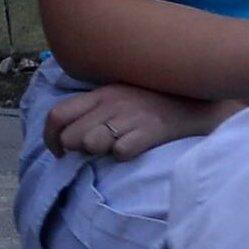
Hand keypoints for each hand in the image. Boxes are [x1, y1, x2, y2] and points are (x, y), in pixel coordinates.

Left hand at [47, 80, 231, 161]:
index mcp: (99, 94)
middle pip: (72, 137)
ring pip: (92, 145)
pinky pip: (121, 152)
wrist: (198, 100)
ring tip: (117, 144)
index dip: (50, 137)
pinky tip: (135, 147)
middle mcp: (110, 104)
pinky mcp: (150, 130)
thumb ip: (93, 108)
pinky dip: (125, 154)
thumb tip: (66, 133)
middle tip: (96, 147)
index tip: (57, 150)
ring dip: (101, 151)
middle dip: (78, 149)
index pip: (56, 115)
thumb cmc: (154, 101)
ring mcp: (130, 117)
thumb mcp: (118, 95)